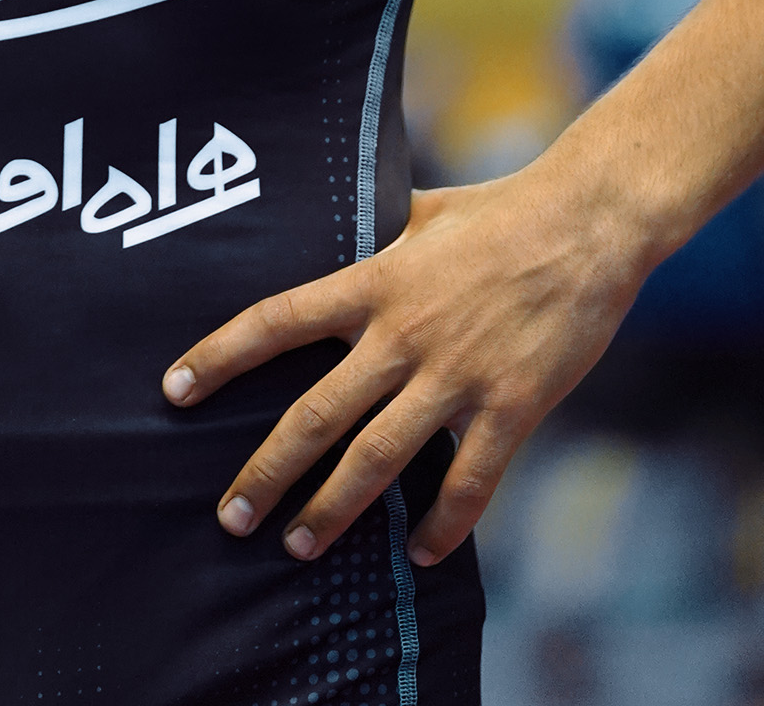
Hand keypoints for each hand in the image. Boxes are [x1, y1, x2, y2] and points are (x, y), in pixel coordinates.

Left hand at [160, 166, 642, 565]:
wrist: (589, 221)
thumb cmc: (504, 209)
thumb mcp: (424, 210)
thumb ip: (380, 232)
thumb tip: (344, 228)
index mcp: (377, 281)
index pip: (278, 320)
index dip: (220, 354)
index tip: (174, 388)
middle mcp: (404, 334)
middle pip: (316, 414)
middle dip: (267, 472)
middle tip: (231, 517)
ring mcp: (456, 375)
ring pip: (377, 461)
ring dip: (332, 511)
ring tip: (299, 547)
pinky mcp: (510, 407)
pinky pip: (467, 483)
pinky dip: (443, 526)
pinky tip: (422, 554)